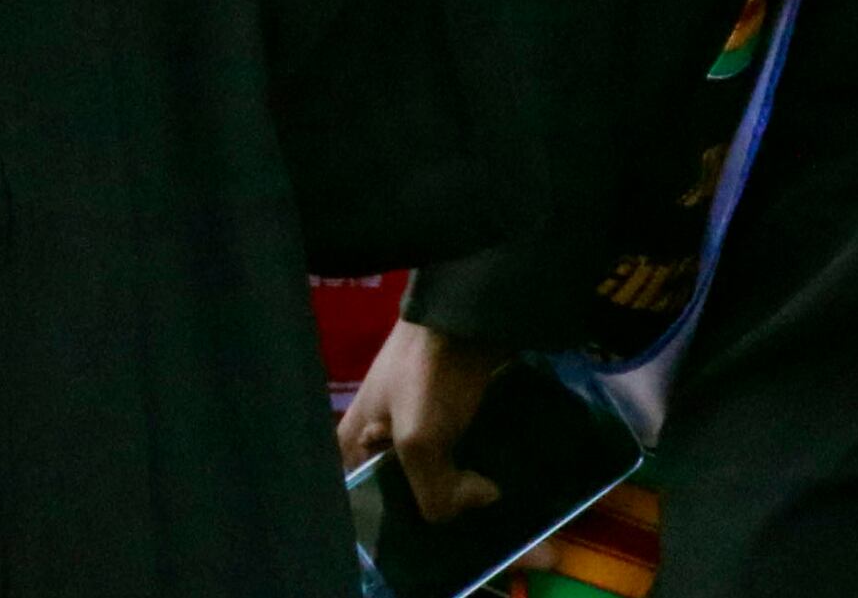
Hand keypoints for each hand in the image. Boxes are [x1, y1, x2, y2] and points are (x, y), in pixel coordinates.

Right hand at [335, 319, 501, 521]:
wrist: (471, 309)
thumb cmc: (427, 373)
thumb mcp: (419, 440)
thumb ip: (436, 491)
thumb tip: (485, 495)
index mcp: (351, 447)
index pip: (359, 508)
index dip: (389, 532)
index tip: (425, 548)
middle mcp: (378, 442)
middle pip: (403, 496)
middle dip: (436, 514)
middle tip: (473, 537)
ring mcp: (417, 426)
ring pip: (438, 477)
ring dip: (465, 493)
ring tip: (494, 508)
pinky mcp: (451, 414)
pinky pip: (462, 456)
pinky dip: (481, 469)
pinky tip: (505, 485)